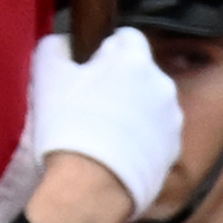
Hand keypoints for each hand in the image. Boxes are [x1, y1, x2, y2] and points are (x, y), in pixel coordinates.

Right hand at [28, 29, 184, 214]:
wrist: (92, 185)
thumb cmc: (68, 123)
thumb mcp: (48, 73)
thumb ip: (57, 47)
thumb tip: (65, 44)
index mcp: (136, 62)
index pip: (129, 37)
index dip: (107, 47)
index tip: (91, 64)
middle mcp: (164, 87)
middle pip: (142, 71)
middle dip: (120, 78)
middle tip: (91, 97)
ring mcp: (173, 121)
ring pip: (151, 103)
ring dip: (132, 108)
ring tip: (102, 127)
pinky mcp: (174, 151)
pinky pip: (156, 133)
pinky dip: (140, 135)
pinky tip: (116, 148)